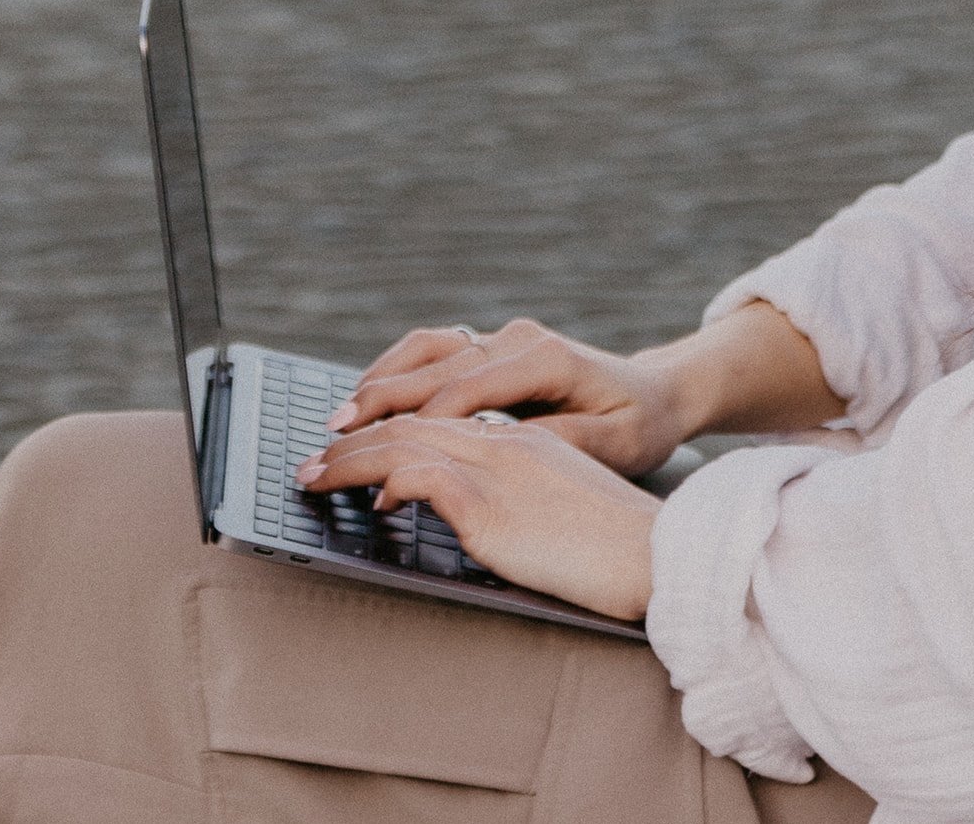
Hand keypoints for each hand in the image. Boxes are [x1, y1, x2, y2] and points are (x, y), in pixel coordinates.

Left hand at [296, 415, 659, 620]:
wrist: (660, 556)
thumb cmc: (622, 549)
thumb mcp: (569, 511)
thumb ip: (526, 502)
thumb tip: (487, 521)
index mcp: (528, 440)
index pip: (445, 418)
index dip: (395, 427)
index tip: (362, 446)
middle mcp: (506, 442)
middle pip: (412, 419)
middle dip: (355, 436)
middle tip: (316, 457)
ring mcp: (497, 466)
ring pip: (401, 439)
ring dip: (347, 456)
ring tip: (313, 475)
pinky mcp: (489, 504)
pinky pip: (415, 475)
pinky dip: (380, 481)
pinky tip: (369, 504)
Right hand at [327, 319, 690, 476]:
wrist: (658, 392)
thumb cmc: (640, 424)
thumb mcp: (614, 443)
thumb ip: (560, 443)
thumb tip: (501, 449)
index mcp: (544, 359)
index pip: (467, 388)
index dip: (420, 422)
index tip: (382, 455)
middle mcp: (517, 339)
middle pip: (435, 365)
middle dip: (379, 400)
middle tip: (331, 435)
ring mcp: (503, 338)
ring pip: (426, 350)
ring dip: (379, 381)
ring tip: (339, 419)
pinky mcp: (494, 347)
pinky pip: (434, 353)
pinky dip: (396, 373)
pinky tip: (366, 400)